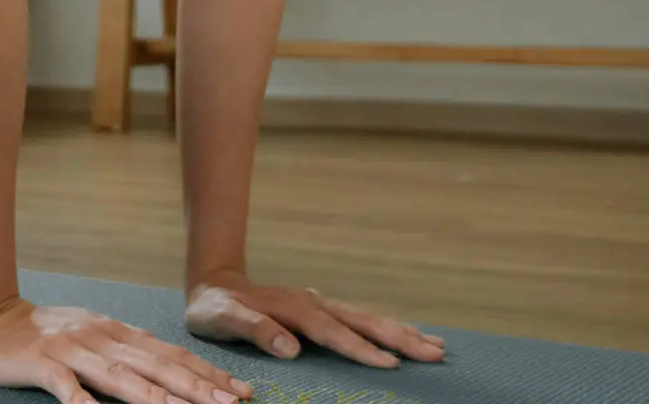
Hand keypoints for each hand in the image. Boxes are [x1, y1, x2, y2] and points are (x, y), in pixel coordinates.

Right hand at [0, 299, 254, 403]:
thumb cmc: (45, 335)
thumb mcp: (93, 335)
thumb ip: (127, 352)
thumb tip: (172, 373)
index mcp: (116, 332)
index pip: (170, 355)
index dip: (206, 373)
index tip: (239, 391)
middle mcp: (100, 337)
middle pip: (154, 365)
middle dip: (196, 387)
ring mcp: (70, 350)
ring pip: (118, 376)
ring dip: (153, 397)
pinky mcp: (40, 364)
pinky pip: (64, 386)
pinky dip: (82, 401)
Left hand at [185, 274, 444, 369]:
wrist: (212, 285)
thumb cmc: (215, 308)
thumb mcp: (223, 320)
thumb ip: (255, 330)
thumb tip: (290, 347)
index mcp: (293, 308)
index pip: (333, 333)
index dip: (361, 349)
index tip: (390, 364)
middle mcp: (313, 303)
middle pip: (363, 321)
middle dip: (399, 337)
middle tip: (435, 352)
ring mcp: (320, 305)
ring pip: (367, 318)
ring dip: (400, 331)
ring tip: (435, 345)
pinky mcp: (321, 311)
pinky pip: (360, 320)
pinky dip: (386, 327)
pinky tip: (405, 335)